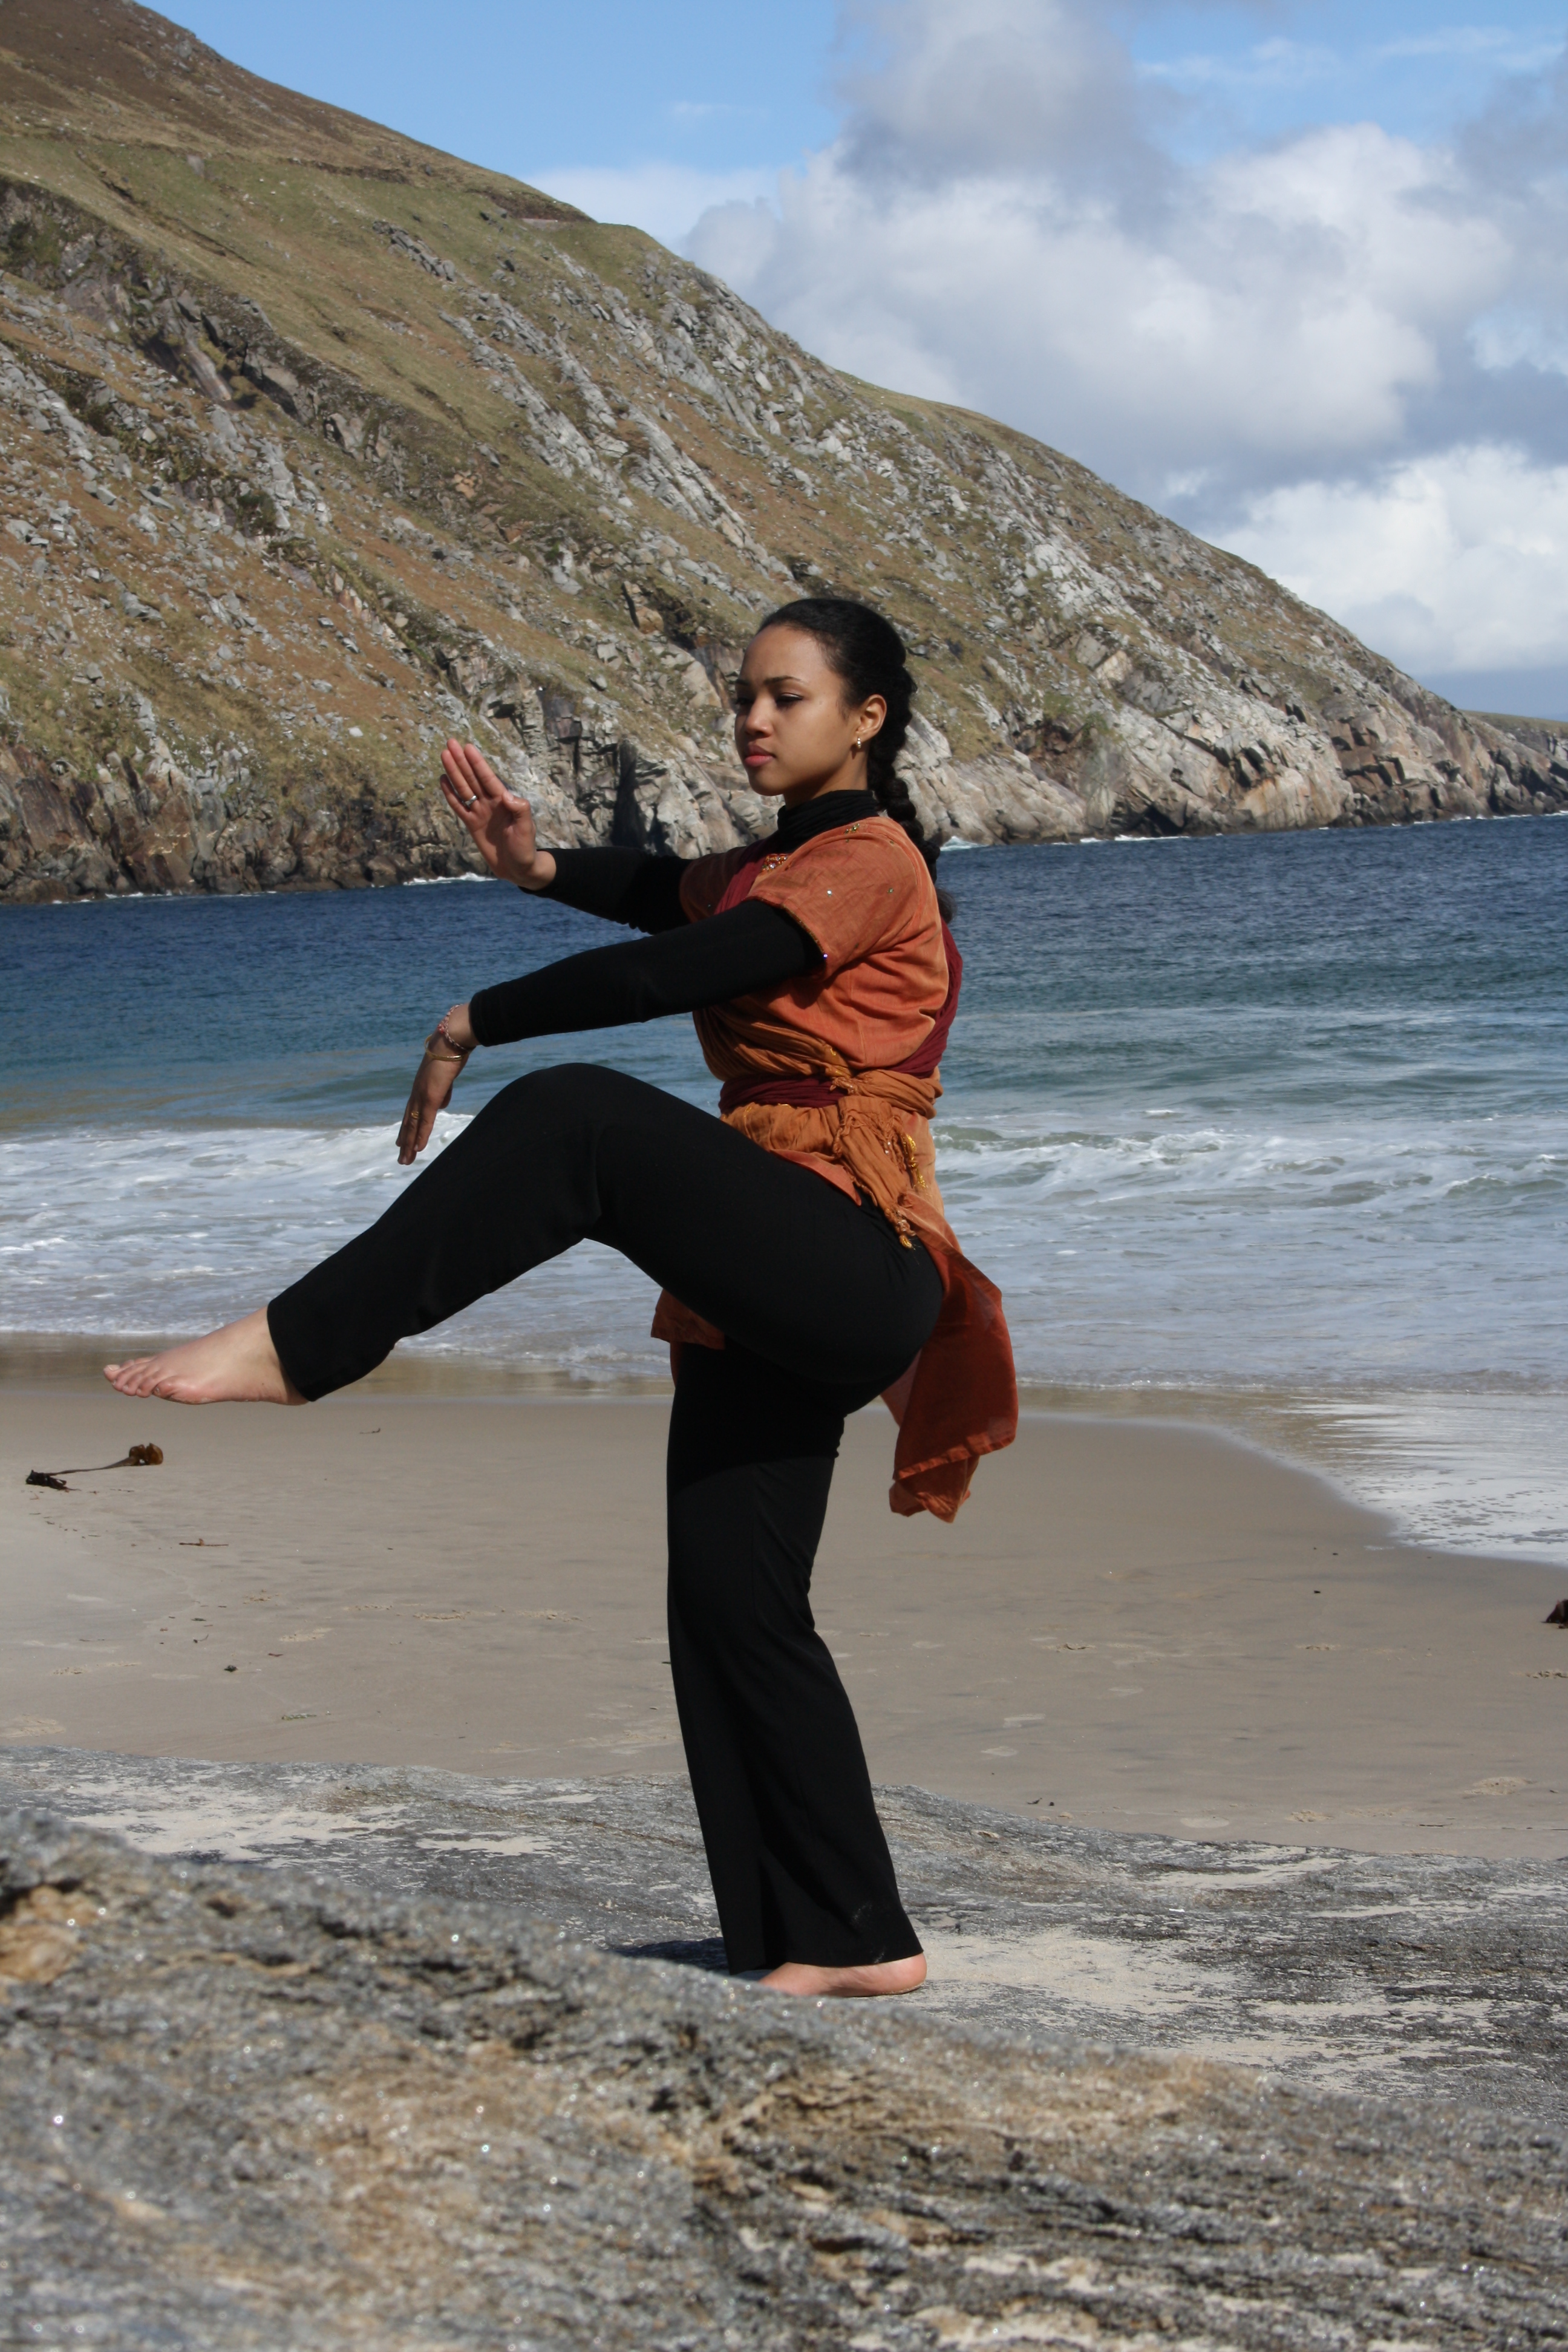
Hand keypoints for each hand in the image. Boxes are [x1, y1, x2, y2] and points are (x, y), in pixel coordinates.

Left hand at [397, 1046, 461, 1165]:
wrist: (451, 1040)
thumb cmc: (450, 1054)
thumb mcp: (446, 1076)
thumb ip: (443, 1091)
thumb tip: (441, 1105)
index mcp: (420, 1088)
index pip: (411, 1113)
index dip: (406, 1129)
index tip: (400, 1142)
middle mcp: (417, 1093)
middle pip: (408, 1122)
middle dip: (404, 1142)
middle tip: (400, 1159)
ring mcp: (422, 1095)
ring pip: (413, 1125)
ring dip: (409, 1144)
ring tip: (405, 1160)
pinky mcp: (431, 1096)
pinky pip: (425, 1120)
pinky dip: (420, 1135)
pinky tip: (417, 1148)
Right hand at [440, 740, 556, 890]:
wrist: (518, 868)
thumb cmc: (525, 847)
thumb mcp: (526, 829)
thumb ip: (520, 810)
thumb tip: (505, 794)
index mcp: (503, 801)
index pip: (488, 778)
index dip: (477, 763)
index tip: (468, 747)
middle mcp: (490, 803)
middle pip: (472, 778)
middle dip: (461, 761)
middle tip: (450, 743)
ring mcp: (480, 813)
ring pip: (463, 789)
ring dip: (454, 772)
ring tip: (444, 755)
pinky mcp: (472, 825)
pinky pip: (459, 807)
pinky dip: (450, 794)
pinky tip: (443, 780)